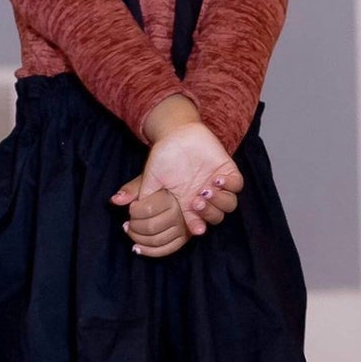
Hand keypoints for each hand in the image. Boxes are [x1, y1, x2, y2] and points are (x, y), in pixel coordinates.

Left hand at [112, 184, 190, 257]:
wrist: (180, 189)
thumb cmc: (160, 186)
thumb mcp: (146, 181)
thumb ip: (131, 190)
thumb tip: (115, 200)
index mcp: (171, 198)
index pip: (148, 210)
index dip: (134, 211)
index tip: (132, 207)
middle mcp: (180, 214)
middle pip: (151, 227)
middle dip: (134, 226)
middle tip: (129, 222)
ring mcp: (183, 228)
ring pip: (156, 240)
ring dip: (138, 239)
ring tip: (130, 231)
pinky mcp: (183, 239)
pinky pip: (166, 250)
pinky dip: (148, 251)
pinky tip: (137, 247)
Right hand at [133, 120, 243, 237]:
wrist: (176, 132)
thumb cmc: (162, 156)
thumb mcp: (149, 178)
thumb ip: (141, 195)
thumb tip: (123, 206)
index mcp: (188, 204)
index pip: (197, 223)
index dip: (198, 227)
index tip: (196, 228)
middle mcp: (204, 197)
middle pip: (216, 217)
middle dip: (209, 213)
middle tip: (196, 201)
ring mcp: (217, 185)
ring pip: (229, 204)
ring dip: (220, 201)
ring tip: (206, 189)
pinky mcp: (228, 171)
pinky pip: (237, 185)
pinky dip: (230, 185)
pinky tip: (216, 178)